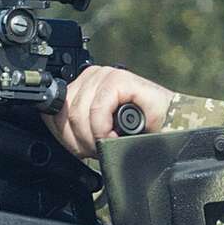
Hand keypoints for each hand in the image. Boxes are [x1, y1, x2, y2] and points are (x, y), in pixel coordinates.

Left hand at [46, 65, 173, 158]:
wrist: (170, 128)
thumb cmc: (137, 132)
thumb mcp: (96, 132)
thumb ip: (74, 128)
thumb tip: (54, 131)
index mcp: (81, 85)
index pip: (53, 110)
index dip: (63, 135)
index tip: (79, 150)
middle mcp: (90, 76)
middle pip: (66, 114)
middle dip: (80, 140)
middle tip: (99, 149)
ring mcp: (105, 75)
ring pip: (79, 114)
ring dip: (94, 137)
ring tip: (110, 141)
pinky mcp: (120, 79)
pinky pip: (97, 110)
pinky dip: (104, 129)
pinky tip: (116, 134)